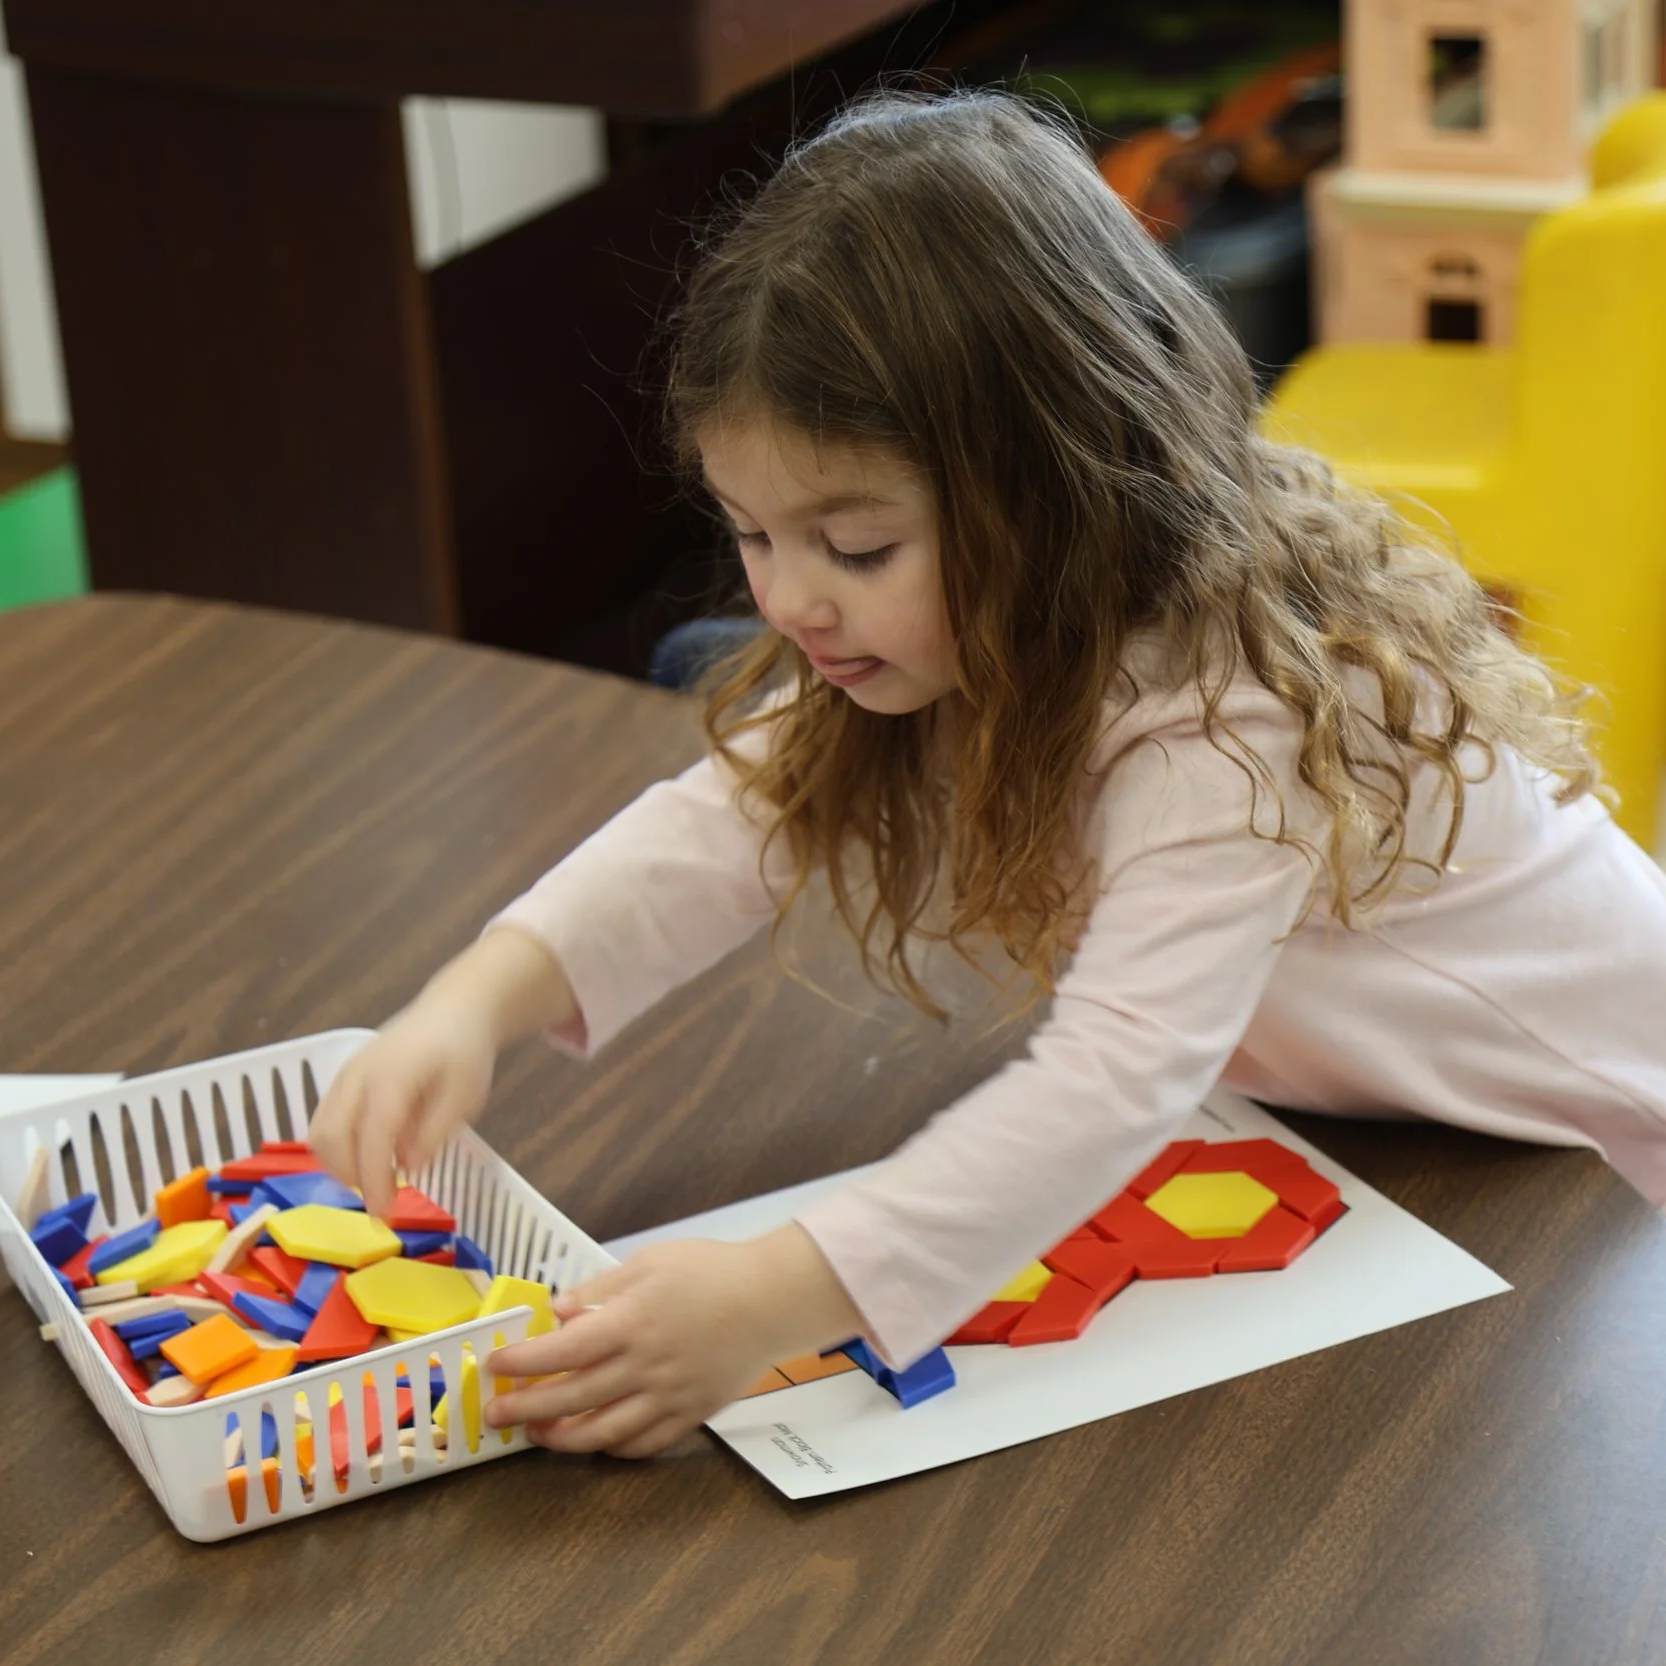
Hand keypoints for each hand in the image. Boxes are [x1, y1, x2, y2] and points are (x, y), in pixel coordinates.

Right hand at [308, 996, 494, 1217]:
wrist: (452, 1011)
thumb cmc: (463, 1054)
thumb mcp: (466, 1096)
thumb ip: (434, 1131)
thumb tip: (407, 1166)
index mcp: (392, 1078)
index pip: (371, 1139)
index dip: (373, 1181)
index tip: (383, 1215)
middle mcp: (357, 1076)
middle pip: (331, 1138)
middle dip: (351, 1177)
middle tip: (382, 1200)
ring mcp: (344, 1075)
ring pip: (320, 1132)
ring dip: (340, 1165)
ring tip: (376, 1180)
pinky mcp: (341, 1079)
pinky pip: (324, 1120)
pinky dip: (337, 1147)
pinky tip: (368, 1156)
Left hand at [483, 1224, 865, 1458]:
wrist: (772, 1299)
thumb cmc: (711, 1271)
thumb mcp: (651, 1262)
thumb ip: (601, 1289)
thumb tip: (558, 1312)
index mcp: (631, 1323)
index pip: (563, 1352)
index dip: (524, 1363)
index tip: (496, 1365)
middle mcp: (645, 1366)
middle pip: (573, 1398)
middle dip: (527, 1408)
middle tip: (497, 1412)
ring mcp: (669, 1396)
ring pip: (604, 1432)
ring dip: (563, 1438)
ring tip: (539, 1435)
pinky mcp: (692, 1413)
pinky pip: (645, 1444)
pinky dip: (615, 1448)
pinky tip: (597, 1441)